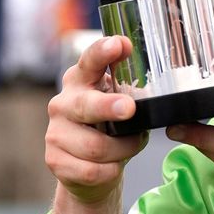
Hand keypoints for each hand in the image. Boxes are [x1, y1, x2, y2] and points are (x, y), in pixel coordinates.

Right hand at [45, 36, 147, 207]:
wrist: (91, 169)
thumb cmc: (111, 128)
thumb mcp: (122, 104)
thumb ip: (131, 92)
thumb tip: (158, 90)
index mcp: (81, 80)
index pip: (90, 60)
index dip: (103, 52)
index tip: (120, 43)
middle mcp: (63, 103)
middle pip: (86, 105)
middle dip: (108, 106)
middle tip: (129, 108)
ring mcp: (55, 132)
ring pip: (96, 146)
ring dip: (123, 149)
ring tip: (132, 145)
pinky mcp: (54, 160)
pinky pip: (92, 170)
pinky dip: (112, 170)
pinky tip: (114, 164)